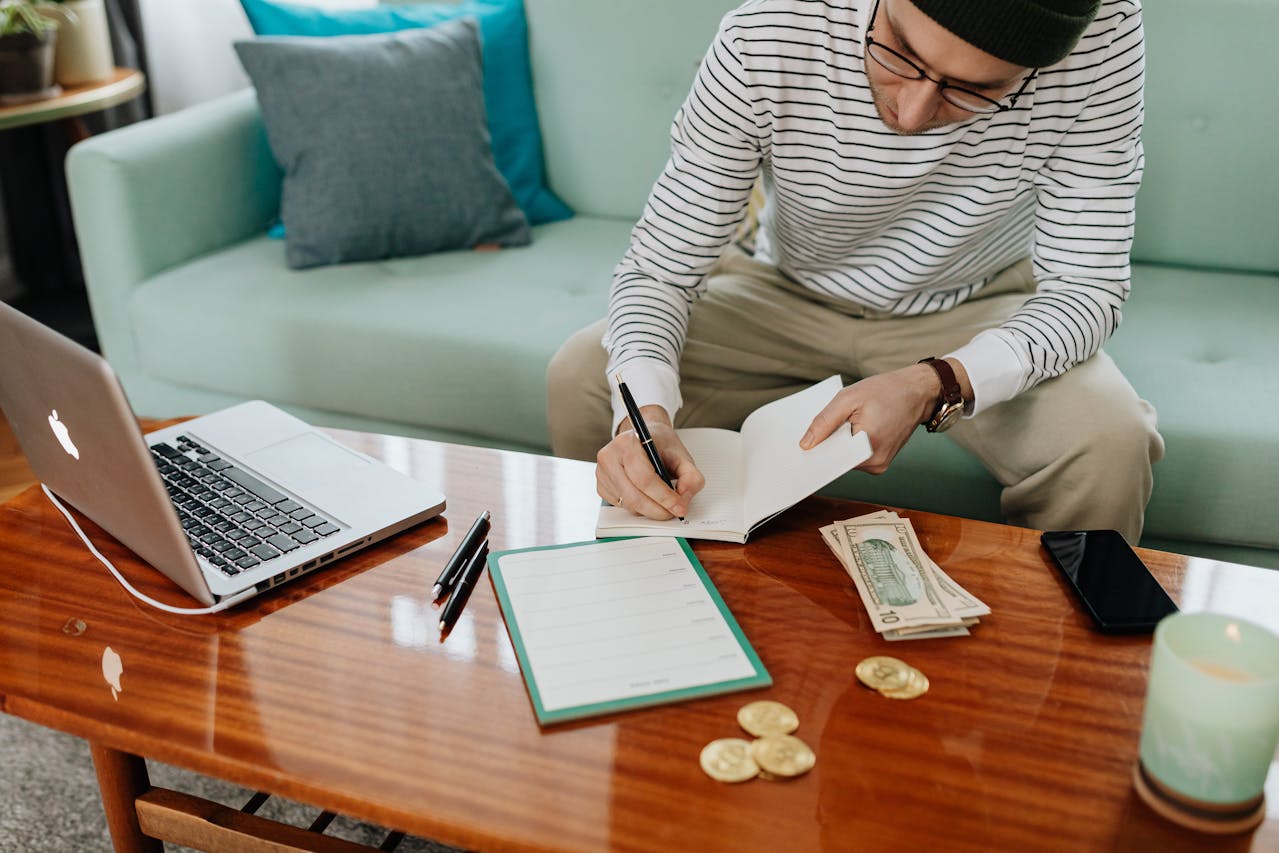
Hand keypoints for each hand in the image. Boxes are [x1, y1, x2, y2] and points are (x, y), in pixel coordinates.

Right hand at [596, 405, 704, 518]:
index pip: (644, 478)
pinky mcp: (601, 486)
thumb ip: (690, 476)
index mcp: (627, 443)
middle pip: (634, 496)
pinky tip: (648, 498)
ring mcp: (602, 473)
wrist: (643, 437)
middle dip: (658, 510)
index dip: (664, 497)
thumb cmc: (660, 445)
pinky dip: (638, 508)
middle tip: (674, 512)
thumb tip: (683, 499)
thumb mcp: (682, 455)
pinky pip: (621, 506)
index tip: (679, 508)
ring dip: (649, 510)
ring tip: (664, 504)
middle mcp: (609, 457)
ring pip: (628, 504)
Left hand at [799, 362, 960, 474]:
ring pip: (845, 458)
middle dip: (826, 445)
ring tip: (841, 424)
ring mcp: (879, 465)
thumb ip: (824, 422)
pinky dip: (849, 444)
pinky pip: (855, 456)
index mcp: (867, 448)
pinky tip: (850, 429)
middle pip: (837, 460)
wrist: (918, 392)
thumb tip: (805, 444)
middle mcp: (874, 464)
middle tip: (818, 429)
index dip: (814, 452)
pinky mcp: (880, 462)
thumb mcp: (849, 398)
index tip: (799, 447)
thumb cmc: (886, 391)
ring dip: (839, 443)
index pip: (830, 460)